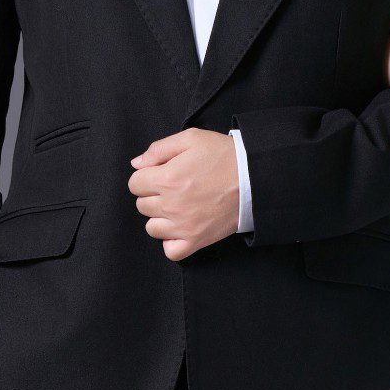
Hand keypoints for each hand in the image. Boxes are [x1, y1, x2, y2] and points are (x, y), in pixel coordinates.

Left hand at [128, 128, 239, 260]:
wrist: (254, 177)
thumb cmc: (224, 156)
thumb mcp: (192, 138)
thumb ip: (159, 149)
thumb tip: (136, 164)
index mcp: (167, 178)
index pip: (135, 183)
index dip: (147, 176)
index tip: (162, 173)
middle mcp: (171, 204)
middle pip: (142, 205)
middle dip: (154, 194)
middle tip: (175, 187)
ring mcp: (183, 225)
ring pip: (152, 227)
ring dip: (161, 217)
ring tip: (179, 206)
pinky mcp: (196, 240)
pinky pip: (170, 251)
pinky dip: (171, 242)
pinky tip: (180, 228)